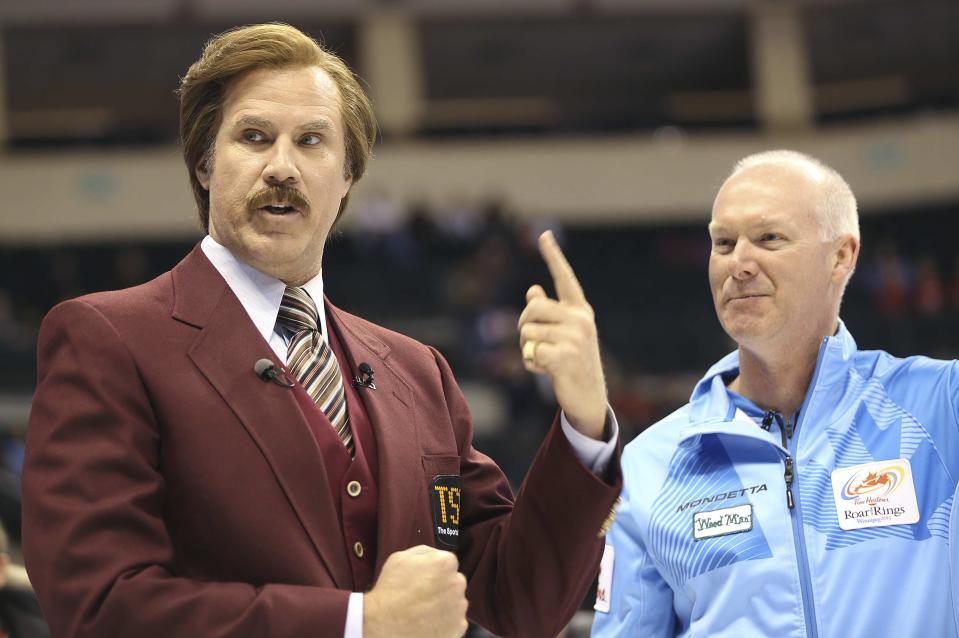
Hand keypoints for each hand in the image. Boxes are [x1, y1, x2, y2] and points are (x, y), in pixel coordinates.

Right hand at [364, 545, 467, 637]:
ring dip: (444, 605)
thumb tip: (435, 555)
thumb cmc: (391, 590)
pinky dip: (445, 622)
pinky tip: (429, 622)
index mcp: (446, 562)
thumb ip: (424, 552)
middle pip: (454, 583)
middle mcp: (458, 583)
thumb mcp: (400, 557)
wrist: (385, 624)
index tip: (424, 580)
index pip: (448, 563)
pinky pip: (455, 621)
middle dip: (442, 588)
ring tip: (424, 611)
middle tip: (423, 596)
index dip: (434, 572)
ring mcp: (460, 607)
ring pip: (455, 602)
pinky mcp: (459, 626)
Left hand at [518, 230, 606, 438]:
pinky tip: (545, 370)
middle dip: (524, 325)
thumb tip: (533, 291)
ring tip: (544, 359)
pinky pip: (531, 351)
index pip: (564, 278)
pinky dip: (531, 363)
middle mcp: (580, 319)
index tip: (543, 235)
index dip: (553, 256)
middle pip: (533, 308)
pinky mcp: (564, 356)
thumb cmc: (572, 362)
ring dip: (527, 348)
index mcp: (580, 310)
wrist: (589, 397)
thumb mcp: (564, 335)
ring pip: (528, 331)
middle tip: (533, 342)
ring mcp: (574, 337)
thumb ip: (549, 313)